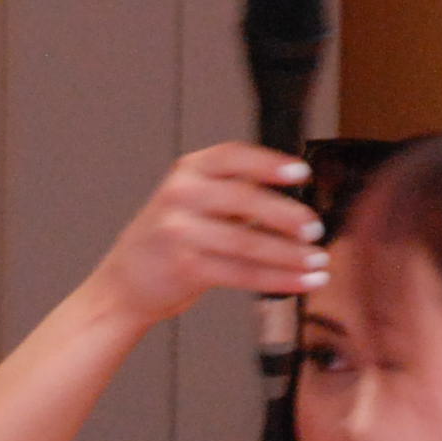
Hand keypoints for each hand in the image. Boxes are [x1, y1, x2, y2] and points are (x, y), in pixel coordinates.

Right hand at [86, 143, 327, 328]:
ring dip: (290, 254)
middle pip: (245, 199)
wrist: (123, 284)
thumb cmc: (168, 243)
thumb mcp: (192, 202)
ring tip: (318, 261)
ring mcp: (180, 231)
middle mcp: (181, 195)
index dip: (270, 163)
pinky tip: (300, 281)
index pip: (233, 156)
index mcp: (187, 172)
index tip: (301, 173)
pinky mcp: (185, 266)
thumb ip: (233, 194)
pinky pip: (242, 273)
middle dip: (288, 216)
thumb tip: (294, 200)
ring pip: (247, 241)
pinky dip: (277, 279)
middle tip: (316, 229)